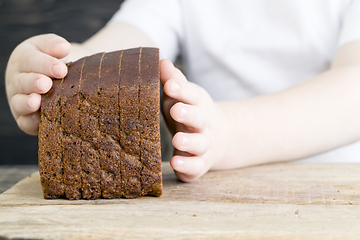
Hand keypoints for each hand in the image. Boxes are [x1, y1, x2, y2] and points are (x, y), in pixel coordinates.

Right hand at [5, 34, 70, 134]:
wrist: (63, 78)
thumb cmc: (57, 61)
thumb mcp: (53, 48)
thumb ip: (55, 45)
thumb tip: (63, 47)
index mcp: (23, 59)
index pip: (30, 60)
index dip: (45, 65)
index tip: (61, 69)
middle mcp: (17, 80)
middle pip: (23, 82)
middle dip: (34, 83)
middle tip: (46, 84)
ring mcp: (19, 99)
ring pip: (19, 103)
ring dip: (27, 103)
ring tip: (36, 102)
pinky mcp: (25, 118)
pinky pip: (25, 122)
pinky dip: (31, 122)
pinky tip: (39, 119)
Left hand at [160, 60, 229, 181]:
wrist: (217, 138)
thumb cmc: (190, 113)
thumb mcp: (182, 96)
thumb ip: (173, 81)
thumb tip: (161, 61)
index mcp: (198, 105)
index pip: (193, 95)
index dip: (182, 90)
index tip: (169, 84)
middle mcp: (203, 126)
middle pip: (199, 119)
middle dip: (189, 114)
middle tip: (176, 110)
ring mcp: (203, 146)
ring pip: (199, 145)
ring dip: (190, 142)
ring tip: (177, 140)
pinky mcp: (199, 165)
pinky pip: (195, 168)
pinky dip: (187, 166)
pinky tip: (176, 163)